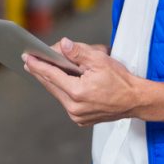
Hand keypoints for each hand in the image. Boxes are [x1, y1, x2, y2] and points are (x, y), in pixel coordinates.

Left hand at [23, 37, 151, 126]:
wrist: (136, 100)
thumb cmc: (121, 80)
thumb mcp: (100, 60)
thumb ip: (78, 52)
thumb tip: (62, 45)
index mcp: (78, 92)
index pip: (51, 75)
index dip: (37, 64)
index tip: (27, 57)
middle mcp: (75, 107)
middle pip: (51, 85)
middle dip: (40, 72)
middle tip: (29, 60)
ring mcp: (77, 116)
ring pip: (57, 94)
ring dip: (50, 80)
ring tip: (41, 68)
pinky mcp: (81, 119)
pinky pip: (65, 101)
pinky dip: (61, 90)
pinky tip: (59, 80)